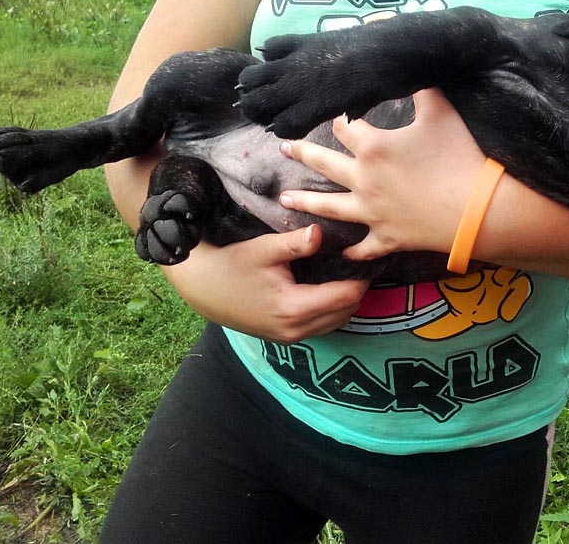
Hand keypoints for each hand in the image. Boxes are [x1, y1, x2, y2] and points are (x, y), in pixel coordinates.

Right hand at [162, 225, 368, 343]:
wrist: (202, 288)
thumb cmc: (231, 265)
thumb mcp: (263, 249)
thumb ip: (294, 243)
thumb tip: (320, 232)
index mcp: (294, 307)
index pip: (347, 296)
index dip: (361, 277)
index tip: (365, 256)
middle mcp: (297, 329)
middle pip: (347, 311)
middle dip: (357, 288)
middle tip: (359, 261)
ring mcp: (291, 337)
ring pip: (338, 321)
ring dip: (346, 301)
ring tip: (346, 273)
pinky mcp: (286, 337)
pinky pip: (323, 326)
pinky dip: (332, 310)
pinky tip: (327, 288)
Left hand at [279, 88, 486, 259]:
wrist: (480, 210)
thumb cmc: (460, 157)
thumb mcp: (441, 112)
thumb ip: (422, 87)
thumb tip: (411, 61)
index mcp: (373, 148)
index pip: (345, 126)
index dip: (337, 117)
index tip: (329, 112)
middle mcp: (363, 180)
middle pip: (324, 164)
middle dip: (302, 153)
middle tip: (284, 148)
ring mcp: (372, 213)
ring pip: (329, 208)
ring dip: (305, 203)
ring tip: (284, 200)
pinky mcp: (387, 239)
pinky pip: (364, 247)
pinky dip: (353, 251)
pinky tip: (343, 253)